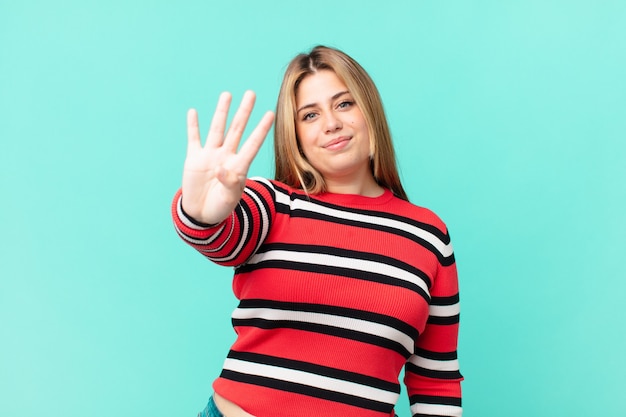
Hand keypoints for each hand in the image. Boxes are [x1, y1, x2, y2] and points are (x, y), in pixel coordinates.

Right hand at [181, 91, 274, 223]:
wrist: (202, 214)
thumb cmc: (220, 207)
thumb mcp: (229, 198)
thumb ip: (229, 183)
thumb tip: (220, 169)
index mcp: (239, 166)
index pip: (253, 144)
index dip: (261, 130)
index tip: (271, 114)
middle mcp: (226, 156)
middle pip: (237, 129)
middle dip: (244, 112)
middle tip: (251, 93)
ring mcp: (210, 155)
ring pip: (217, 129)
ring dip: (221, 112)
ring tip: (227, 95)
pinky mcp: (194, 158)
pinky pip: (194, 139)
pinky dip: (193, 126)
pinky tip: (193, 112)